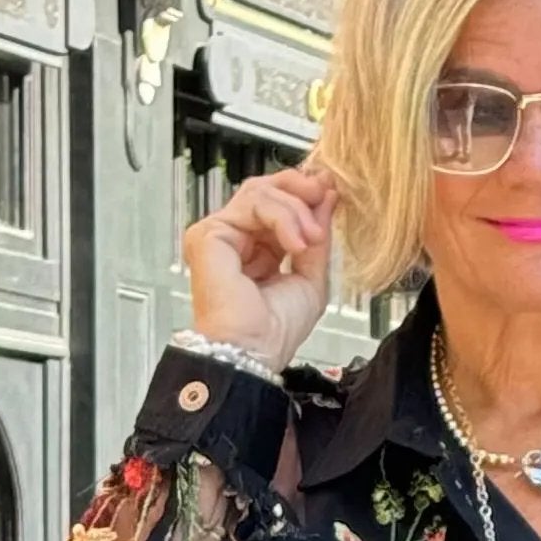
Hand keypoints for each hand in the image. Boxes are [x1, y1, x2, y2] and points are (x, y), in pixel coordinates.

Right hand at [181, 159, 336, 375]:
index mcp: (257, 251)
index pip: (277, 206)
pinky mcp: (209, 234)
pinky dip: (282, 217)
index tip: (331, 190)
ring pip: (261, 193)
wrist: (255, 351)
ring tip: (313, 238)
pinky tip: (296, 244)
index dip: (304, 195)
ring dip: (296, 210)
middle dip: (300, 190)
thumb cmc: (275, 331)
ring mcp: (220, 235)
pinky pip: (252, 204)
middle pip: (265, 190)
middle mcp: (235, 240)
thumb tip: (327, 197)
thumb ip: (317, 238)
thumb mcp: (311, 278)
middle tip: (325, 196)